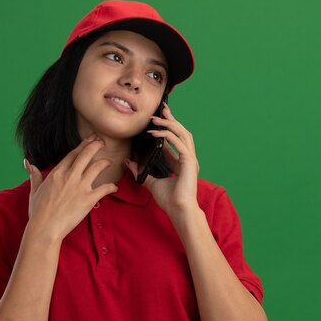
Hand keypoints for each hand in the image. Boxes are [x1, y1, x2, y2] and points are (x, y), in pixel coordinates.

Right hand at [24, 135, 117, 240]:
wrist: (45, 228)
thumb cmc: (38, 212)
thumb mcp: (34, 190)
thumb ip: (34, 175)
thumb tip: (28, 163)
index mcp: (57, 173)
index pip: (72, 154)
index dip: (83, 145)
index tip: (89, 140)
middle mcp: (69, 176)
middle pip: (86, 155)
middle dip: (95, 146)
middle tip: (101, 142)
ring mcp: (80, 187)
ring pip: (97, 167)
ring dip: (105, 163)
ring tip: (109, 162)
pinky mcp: (88, 199)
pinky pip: (105, 188)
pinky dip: (111, 187)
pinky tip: (114, 187)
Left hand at [126, 102, 199, 216]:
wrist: (179, 211)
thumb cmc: (170, 200)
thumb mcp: (152, 182)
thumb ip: (142, 172)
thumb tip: (130, 162)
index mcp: (182, 163)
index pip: (174, 141)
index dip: (165, 130)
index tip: (154, 122)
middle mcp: (188, 159)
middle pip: (181, 132)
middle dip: (171, 120)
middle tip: (162, 109)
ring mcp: (190, 159)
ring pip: (182, 134)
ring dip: (170, 124)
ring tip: (157, 118)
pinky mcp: (189, 162)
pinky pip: (179, 143)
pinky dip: (167, 136)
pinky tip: (155, 133)